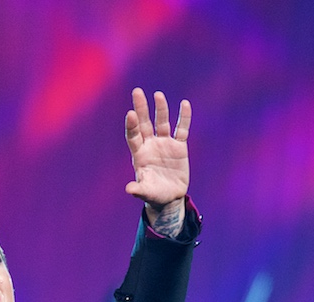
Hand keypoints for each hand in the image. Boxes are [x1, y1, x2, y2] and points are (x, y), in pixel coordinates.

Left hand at [124, 88, 191, 235]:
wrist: (170, 197)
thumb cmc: (154, 195)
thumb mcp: (146, 193)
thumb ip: (138, 189)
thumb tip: (128, 189)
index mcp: (139, 155)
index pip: (133, 136)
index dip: (131, 125)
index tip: (130, 113)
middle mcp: (150, 146)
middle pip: (144, 123)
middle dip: (141, 108)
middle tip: (136, 91)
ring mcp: (164, 144)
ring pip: (162, 122)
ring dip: (160, 109)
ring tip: (158, 95)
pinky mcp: (179, 146)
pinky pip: (182, 129)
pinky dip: (184, 118)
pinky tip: (184, 104)